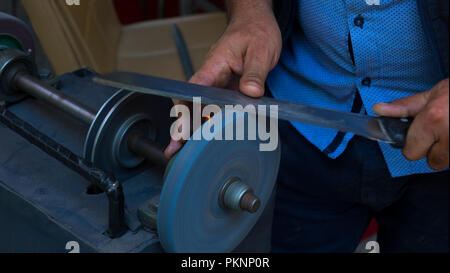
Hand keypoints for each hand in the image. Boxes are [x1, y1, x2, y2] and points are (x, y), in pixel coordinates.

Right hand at [164, 0, 281, 158]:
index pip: (195, 90)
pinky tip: (208, 137)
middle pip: (191, 103)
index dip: (186, 111)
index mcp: (215, 65)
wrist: (255, 22)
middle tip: (173, 149)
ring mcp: (218, 83)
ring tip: (185, 150)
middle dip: (181, 127)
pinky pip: (216, 107)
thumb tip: (251, 93)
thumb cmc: (255, 31)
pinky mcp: (226, 88)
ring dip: (193, 128)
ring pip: (201, 107)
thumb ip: (255, 72)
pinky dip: (210, 122)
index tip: (180, 129)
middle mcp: (212, 76)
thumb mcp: (261, 50)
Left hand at [373, 78, 448, 169]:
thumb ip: (404, 107)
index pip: (411, 152)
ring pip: (447, 162)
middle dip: (433, 150)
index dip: (413, 145)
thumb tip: (379, 110)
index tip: (419, 136)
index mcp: (433, 120)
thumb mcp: (432, 94)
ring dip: (447, 151)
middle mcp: (448, 135)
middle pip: (431, 162)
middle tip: (440, 131)